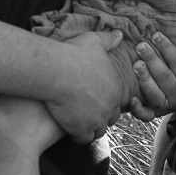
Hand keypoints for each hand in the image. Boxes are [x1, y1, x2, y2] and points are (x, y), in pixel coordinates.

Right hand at [43, 29, 126, 143]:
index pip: (120, 99)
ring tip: (78, 120)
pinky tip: (69, 128)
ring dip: (90, 126)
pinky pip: (83, 139)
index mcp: (117, 87)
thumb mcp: (94, 41)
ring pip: (99, 130)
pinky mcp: (81, 129)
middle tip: (87, 109)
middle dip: (101, 114)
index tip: (95, 95)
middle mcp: (111, 105)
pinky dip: (77, 136)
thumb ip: (108, 39)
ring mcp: (97, 119)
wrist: (55, 71)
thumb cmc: (73, 54)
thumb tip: (120, 35)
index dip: (108, 98)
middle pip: (111, 116)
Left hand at [128, 19, 175, 121]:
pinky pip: (146, 114)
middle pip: (165, 77)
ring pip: (155, 94)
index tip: (155, 34)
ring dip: (145, 80)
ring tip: (136, 64)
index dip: (167, 48)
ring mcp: (166, 105)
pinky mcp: (154, 114)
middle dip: (153, 61)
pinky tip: (130, 98)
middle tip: (140, 46)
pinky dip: (137, 108)